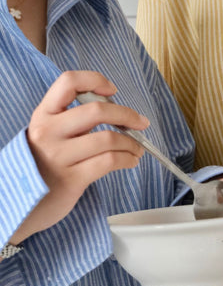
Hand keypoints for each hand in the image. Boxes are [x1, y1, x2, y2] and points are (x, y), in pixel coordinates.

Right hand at [11, 70, 146, 243]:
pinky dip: (127, 159)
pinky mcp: (72, 179)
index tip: (112, 91)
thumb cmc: (40, 168)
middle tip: (141, 123)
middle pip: (97, 111)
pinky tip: (131, 161)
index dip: (94, 80)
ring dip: (131, 143)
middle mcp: (48, 132)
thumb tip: (114, 114)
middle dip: (127, 115)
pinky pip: (108, 162)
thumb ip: (69, 122)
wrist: (19, 204)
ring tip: (137, 149)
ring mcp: (59, 156)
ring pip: (108, 138)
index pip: (68, 82)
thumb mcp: (45, 136)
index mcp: (42, 115)